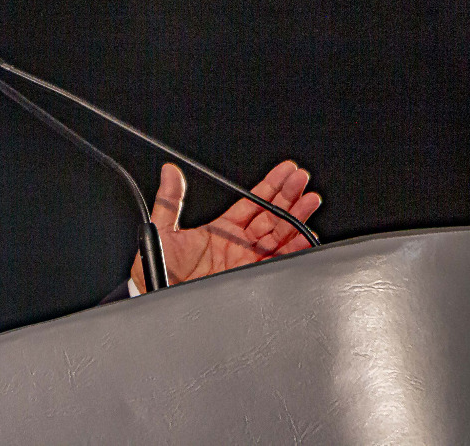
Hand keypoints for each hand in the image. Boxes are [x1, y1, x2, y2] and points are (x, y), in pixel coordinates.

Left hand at [130, 160, 320, 293]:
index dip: (270, 186)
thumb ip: (169, 200)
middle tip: (302, 178)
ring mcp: (247, 262)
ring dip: (296, 217)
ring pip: (279, 235)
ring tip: (310, 200)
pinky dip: (294, 249)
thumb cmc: (158, 269)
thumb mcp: (163, 230)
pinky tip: (304, 235)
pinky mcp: (251, 279)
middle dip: (289, 197)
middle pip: (271, 216)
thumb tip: (169, 171)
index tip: (286, 171)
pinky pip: (278, 262)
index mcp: (222, 230)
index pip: (252, 203)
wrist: (159, 299)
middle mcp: (239, 245)